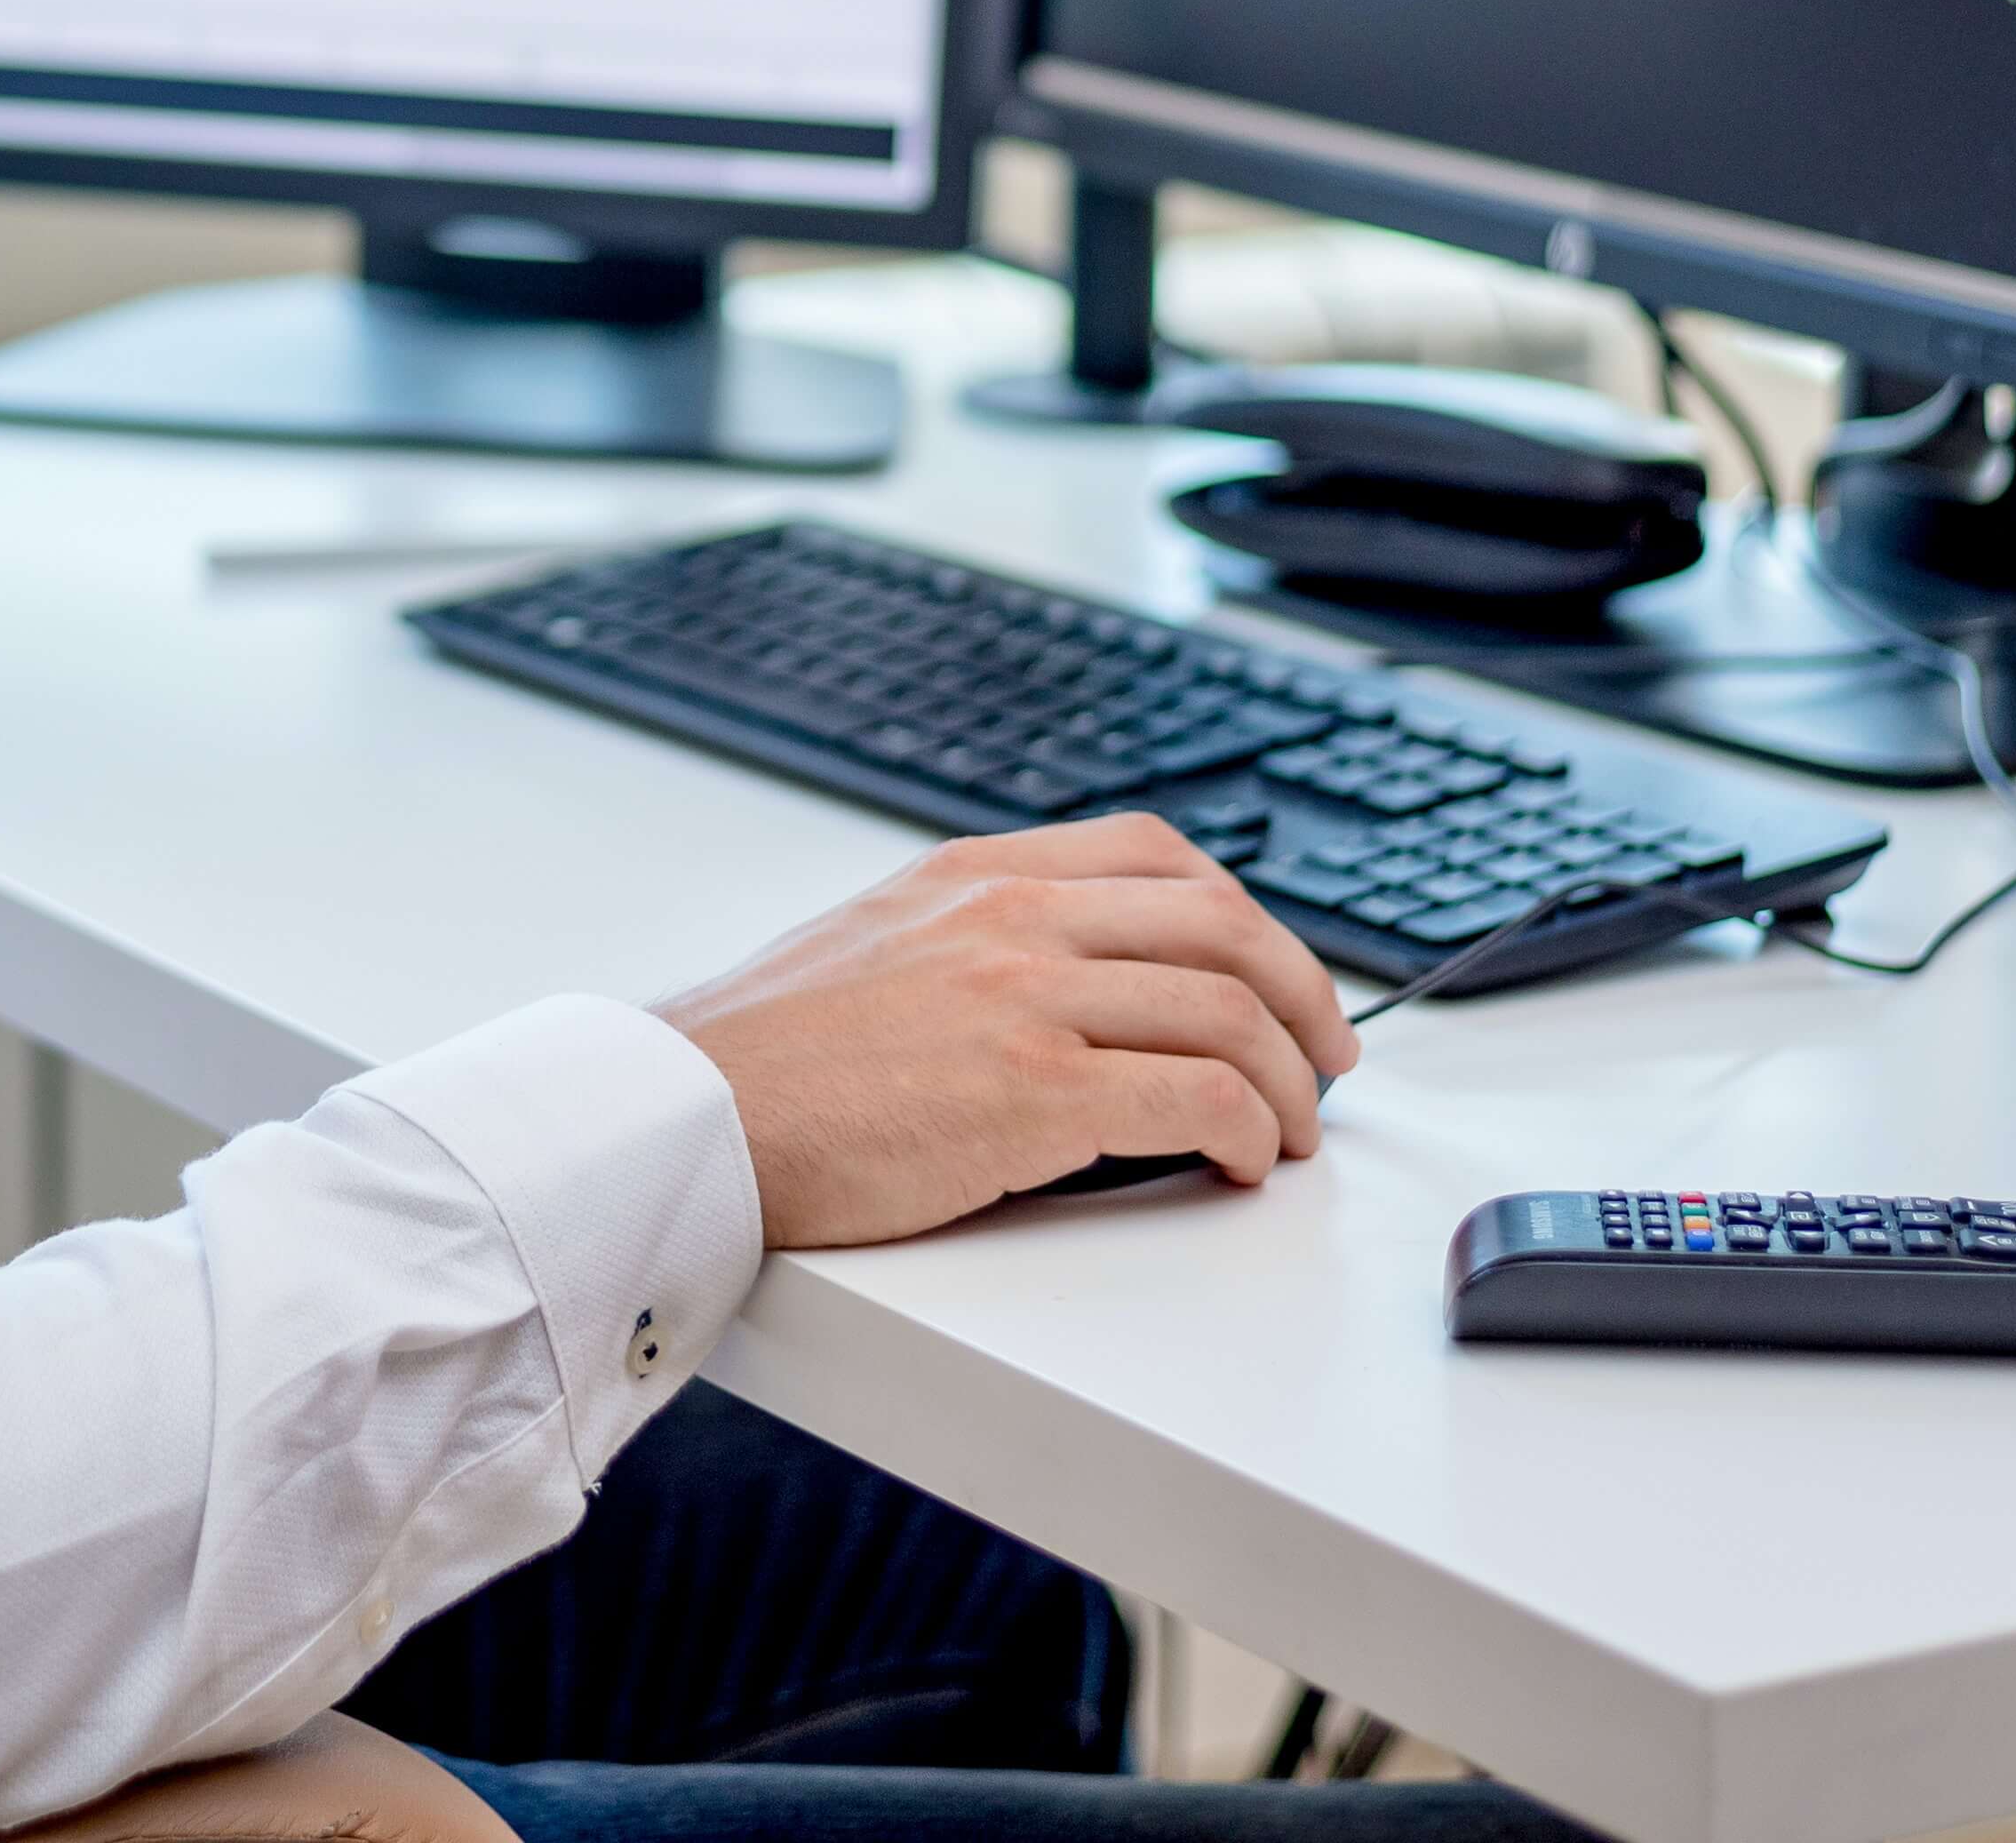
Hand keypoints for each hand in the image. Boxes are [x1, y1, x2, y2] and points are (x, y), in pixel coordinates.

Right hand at [656, 817, 1361, 1246]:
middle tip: (1329, 1060)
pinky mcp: (1031, 1094)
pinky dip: (1245, 1131)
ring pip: (1228, 1010)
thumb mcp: (873, 943)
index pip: (1157, 852)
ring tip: (1291, 1132)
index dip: (1246, 917)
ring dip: (1290, 1082)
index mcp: (975, 874)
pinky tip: (1237, 1163)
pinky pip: (1195, 1097)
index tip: (1274, 975)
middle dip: (1305, 997)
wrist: (686, 1117)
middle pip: (1223, 924)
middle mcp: (1010, 917)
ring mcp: (1025, 999)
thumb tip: (1065, 983)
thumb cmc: (767, 1061)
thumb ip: (969, 939)